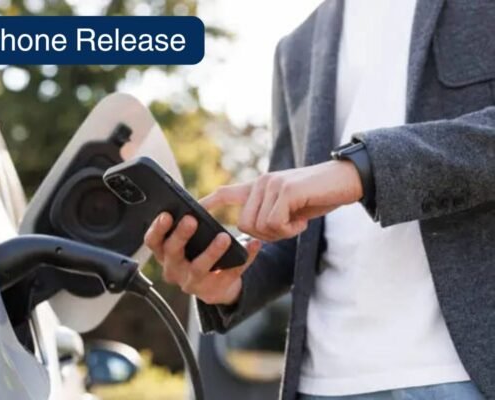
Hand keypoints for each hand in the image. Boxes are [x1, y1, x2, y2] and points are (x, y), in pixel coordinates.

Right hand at [144, 212, 260, 305]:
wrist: (215, 285)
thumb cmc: (198, 253)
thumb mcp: (187, 242)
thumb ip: (185, 225)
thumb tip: (192, 206)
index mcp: (164, 253)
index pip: (153, 241)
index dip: (157, 228)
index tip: (166, 215)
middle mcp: (173, 270)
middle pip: (173, 252)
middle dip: (181, 235)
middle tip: (192, 220)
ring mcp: (192, 283)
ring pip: (199, 268)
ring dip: (211, 252)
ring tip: (224, 237)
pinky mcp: (213, 291)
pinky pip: (229, 274)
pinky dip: (243, 259)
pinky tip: (253, 245)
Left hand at [200, 160, 362, 240]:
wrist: (346, 180)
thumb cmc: (318, 196)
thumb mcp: (289, 208)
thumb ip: (268, 215)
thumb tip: (252, 234)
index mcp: (259, 187)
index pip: (226, 194)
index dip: (208, 204)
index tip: (193, 212)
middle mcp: (261, 182)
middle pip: (245, 224)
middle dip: (265, 235)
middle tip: (287, 228)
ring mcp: (272, 184)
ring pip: (260, 226)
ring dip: (280, 233)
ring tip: (297, 221)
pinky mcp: (285, 190)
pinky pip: (275, 223)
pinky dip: (289, 229)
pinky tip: (302, 221)